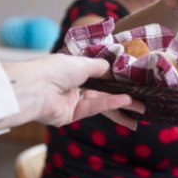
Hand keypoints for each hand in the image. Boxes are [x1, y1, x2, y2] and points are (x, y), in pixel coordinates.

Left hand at [2, 54, 144, 128]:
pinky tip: (125, 102)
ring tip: (140, 109)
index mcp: (74, 68)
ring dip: (121, 105)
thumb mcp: (83, 63)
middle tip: (143, 100)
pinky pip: (94, 108)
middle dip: (123, 95)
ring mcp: (73, 100)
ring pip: (101, 102)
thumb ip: (101, 67)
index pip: (100, 73)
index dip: (116, 77)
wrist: (34, 88)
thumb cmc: (56, 69)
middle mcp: (74, 84)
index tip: (135, 80)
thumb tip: (115, 68)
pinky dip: (109, 104)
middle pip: (103, 90)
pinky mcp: (72, 115)